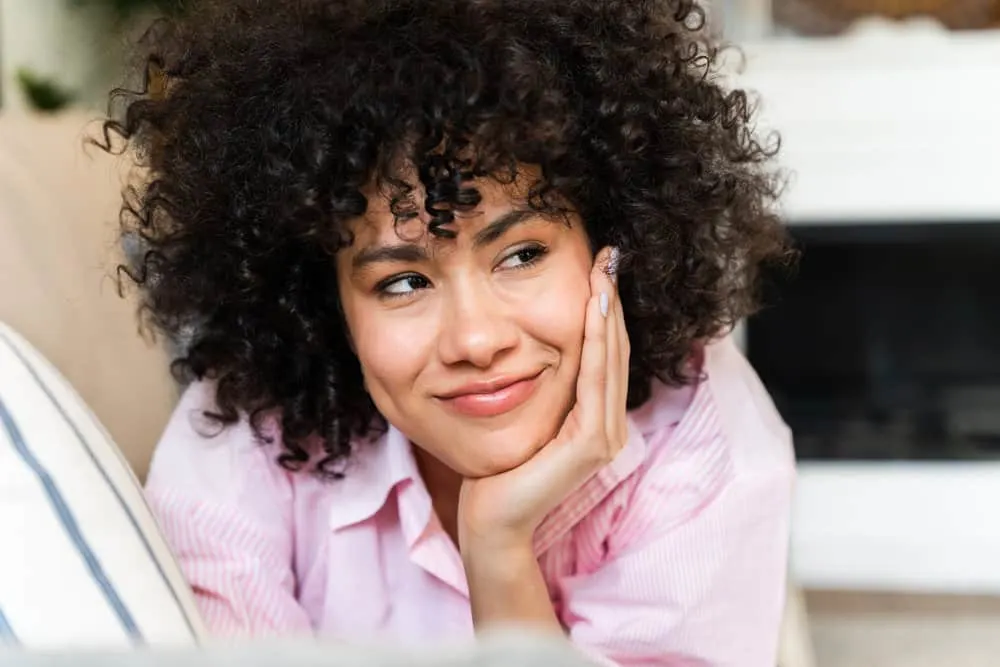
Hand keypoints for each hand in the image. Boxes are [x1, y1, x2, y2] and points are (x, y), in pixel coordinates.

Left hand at [458, 246, 629, 552]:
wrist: (490, 522)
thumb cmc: (498, 473)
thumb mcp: (524, 418)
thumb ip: (540, 391)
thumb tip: (528, 350)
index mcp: (595, 420)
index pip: (605, 353)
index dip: (605, 310)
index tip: (599, 268)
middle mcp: (608, 426)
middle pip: (614, 350)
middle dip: (611, 300)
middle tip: (609, 255)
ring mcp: (605, 437)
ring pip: (610, 360)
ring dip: (608, 312)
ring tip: (604, 271)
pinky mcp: (591, 446)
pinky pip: (595, 382)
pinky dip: (596, 344)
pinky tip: (593, 310)